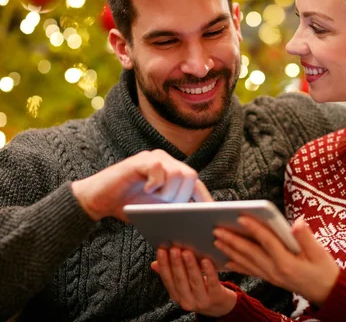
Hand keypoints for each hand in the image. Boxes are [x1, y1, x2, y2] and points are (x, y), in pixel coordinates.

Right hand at [71, 149, 212, 220]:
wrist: (99, 200)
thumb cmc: (129, 206)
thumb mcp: (157, 210)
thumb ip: (174, 210)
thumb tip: (197, 223)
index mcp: (174, 173)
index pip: (196, 184)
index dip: (205, 199)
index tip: (211, 215)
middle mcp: (167, 162)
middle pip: (191, 176)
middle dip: (182, 196)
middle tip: (166, 205)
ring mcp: (154, 158)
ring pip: (177, 173)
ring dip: (169, 192)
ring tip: (155, 197)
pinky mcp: (140, 160)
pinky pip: (158, 168)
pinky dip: (155, 182)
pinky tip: (148, 189)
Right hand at [151, 248, 236, 316]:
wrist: (220, 307)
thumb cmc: (201, 291)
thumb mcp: (184, 285)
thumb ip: (171, 274)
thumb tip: (154, 263)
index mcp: (177, 295)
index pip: (167, 279)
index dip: (163, 265)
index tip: (161, 250)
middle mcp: (187, 300)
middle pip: (180, 280)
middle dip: (176, 263)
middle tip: (174, 249)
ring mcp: (202, 300)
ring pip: (195, 281)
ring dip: (190, 266)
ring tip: (187, 252)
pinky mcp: (216, 297)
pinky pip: (212, 283)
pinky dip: (208, 271)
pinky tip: (206, 260)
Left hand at [213, 216, 339, 305]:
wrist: (327, 293)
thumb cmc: (325, 271)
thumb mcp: (320, 252)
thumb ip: (306, 237)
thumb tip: (298, 222)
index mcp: (287, 263)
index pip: (267, 242)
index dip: (254, 228)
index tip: (240, 217)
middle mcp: (276, 271)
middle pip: (251, 252)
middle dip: (233, 240)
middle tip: (217, 229)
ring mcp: (272, 276)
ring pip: (248, 262)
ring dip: (231, 251)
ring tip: (217, 241)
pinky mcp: (272, 278)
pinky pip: (251, 271)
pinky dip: (238, 265)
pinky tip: (228, 261)